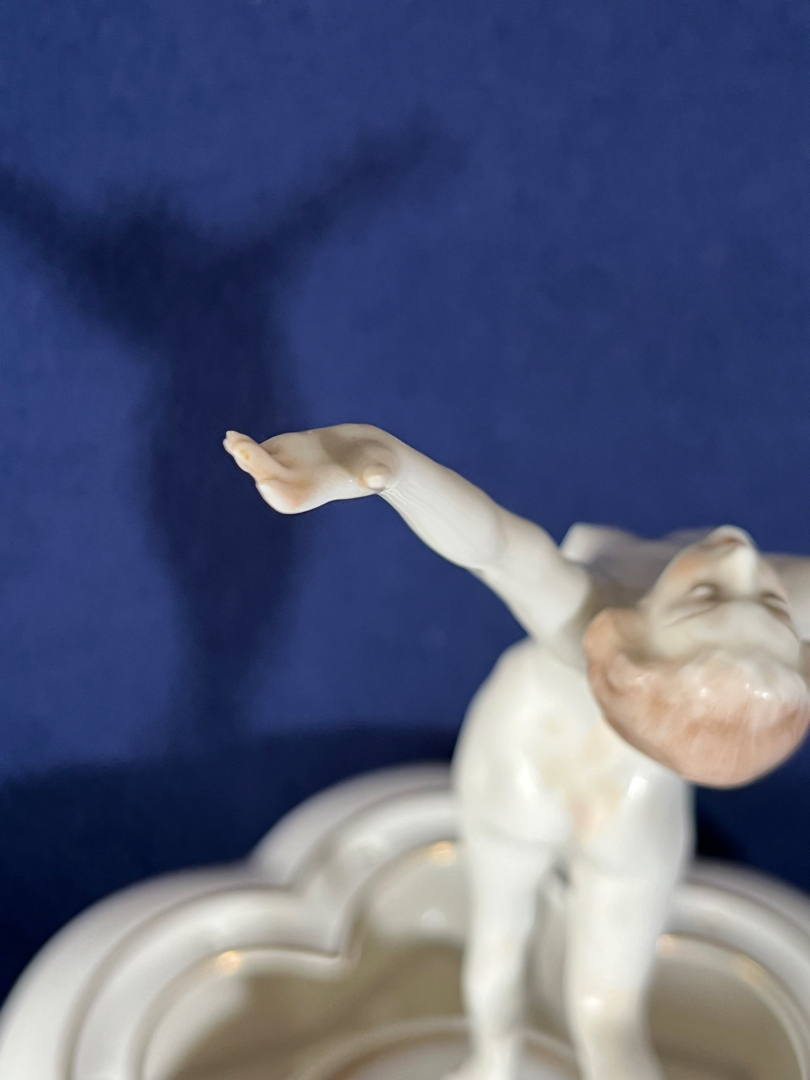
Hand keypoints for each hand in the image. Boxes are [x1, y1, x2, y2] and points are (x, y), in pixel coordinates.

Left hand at [223, 425, 396, 513]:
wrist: (374, 458)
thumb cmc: (384, 466)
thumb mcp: (384, 470)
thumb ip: (378, 475)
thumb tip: (376, 480)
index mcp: (321, 489)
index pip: (294, 499)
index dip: (278, 493)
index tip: (264, 482)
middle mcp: (301, 481)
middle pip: (271, 479)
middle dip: (255, 465)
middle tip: (239, 447)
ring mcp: (292, 466)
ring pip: (261, 466)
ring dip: (245, 454)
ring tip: (233, 440)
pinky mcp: (288, 451)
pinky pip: (261, 453)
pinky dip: (245, 447)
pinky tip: (231, 439)